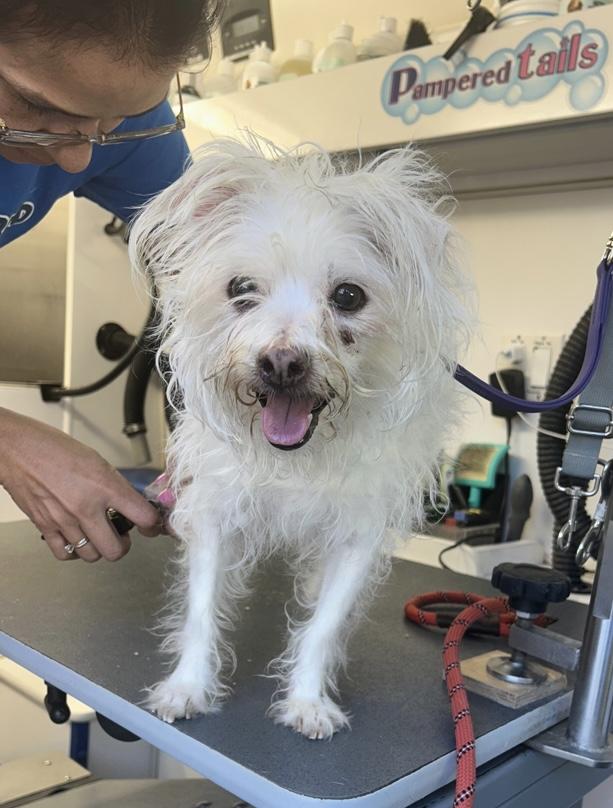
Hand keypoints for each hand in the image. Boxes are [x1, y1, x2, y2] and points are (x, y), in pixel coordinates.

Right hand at [0, 407, 161, 561]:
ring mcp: (64, 520)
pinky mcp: (45, 527)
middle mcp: (86, 506)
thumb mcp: (97, 460)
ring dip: (99, 548)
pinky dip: (74, 551)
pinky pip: (65, 554)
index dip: (152, 524)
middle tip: (122, 534)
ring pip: (92, 555)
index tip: (151, 524)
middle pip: (116, 550)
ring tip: (98, 534)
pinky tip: (77, 538)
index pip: (143, 516)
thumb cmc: (54, 448)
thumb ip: (114, 485)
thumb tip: (130, 503)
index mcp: (104, 486)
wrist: (17, 448)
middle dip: (124, 545)